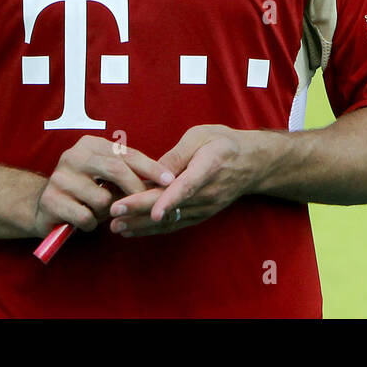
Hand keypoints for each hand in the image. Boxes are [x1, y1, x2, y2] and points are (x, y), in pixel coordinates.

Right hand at [33, 135, 174, 236]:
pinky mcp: (50, 200)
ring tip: (100, 212)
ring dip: (108, 212)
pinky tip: (84, 221)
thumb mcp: (108, 177)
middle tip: (148, 204)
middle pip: (116, 170)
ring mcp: (59, 177)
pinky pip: (86, 216)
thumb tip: (165, 180)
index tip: (170, 180)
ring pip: (102, 198)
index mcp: (91, 144)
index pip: (128, 154)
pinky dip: (91, 223)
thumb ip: (130, 173)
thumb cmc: (88, 192)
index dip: (151, 168)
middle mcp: (73, 156)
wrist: (46, 207)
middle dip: (136, 189)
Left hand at [107, 125, 281, 236]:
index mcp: (209, 167)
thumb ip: (178, 154)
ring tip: (116, 226)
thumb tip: (154, 170)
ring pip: (171, 219)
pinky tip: (132, 230)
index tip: (153, 211)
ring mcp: (206, 207)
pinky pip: (175, 224)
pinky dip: (153, 229)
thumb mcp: (201, 136)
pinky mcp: (201, 215)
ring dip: (142, 225)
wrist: (252, 163)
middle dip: (140, 210)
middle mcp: (208, 192)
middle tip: (114, 212)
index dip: (170, 200)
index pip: (188, 186)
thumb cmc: (223, 143)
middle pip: (172, 205)